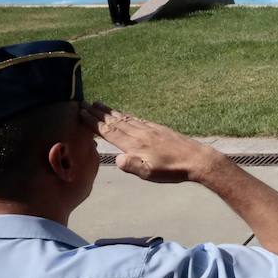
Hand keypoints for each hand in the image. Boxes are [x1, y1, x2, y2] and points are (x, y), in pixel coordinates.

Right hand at [80, 102, 219, 183]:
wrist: (197, 159)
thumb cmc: (173, 170)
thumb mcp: (150, 173)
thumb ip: (132, 166)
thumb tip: (118, 159)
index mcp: (134, 145)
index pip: (109, 131)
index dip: (93, 122)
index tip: (80, 112)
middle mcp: (140, 134)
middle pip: (114, 121)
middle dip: (97, 113)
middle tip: (83, 103)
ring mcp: (150, 130)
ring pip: (125, 119)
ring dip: (110, 112)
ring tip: (99, 104)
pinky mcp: (159, 129)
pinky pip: (138, 120)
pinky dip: (127, 116)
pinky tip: (125, 115)